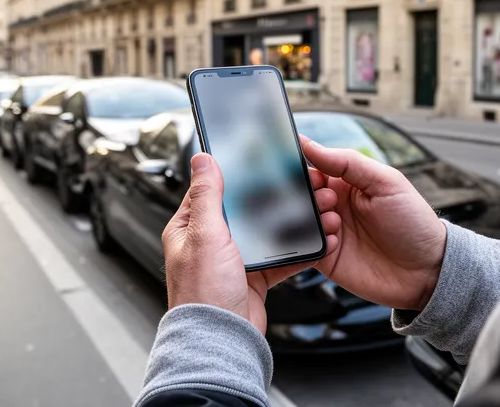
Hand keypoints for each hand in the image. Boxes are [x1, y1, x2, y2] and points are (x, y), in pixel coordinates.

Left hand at [162, 153, 340, 332]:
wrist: (222, 340)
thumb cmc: (203, 294)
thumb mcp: (205, 235)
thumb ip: (207, 196)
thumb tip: (202, 159)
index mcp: (188, 229)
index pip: (210, 190)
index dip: (232, 175)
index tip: (256, 161)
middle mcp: (208, 244)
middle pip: (242, 210)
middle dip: (267, 198)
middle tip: (293, 185)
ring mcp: (231, 261)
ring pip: (263, 232)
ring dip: (285, 223)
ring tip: (308, 211)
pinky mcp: (252, 278)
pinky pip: (277, 258)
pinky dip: (295, 251)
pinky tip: (311, 242)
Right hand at [303, 137, 446, 310]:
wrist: (426, 272)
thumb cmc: (413, 223)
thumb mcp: (386, 182)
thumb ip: (347, 162)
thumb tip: (310, 145)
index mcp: (348, 183)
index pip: (315, 167)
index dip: (305, 167)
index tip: (303, 169)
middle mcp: (335, 206)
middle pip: (302, 194)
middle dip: (306, 194)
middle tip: (328, 200)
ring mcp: (329, 232)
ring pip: (299, 220)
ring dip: (310, 218)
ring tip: (335, 222)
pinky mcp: (326, 258)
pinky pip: (304, 248)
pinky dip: (314, 243)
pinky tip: (336, 244)